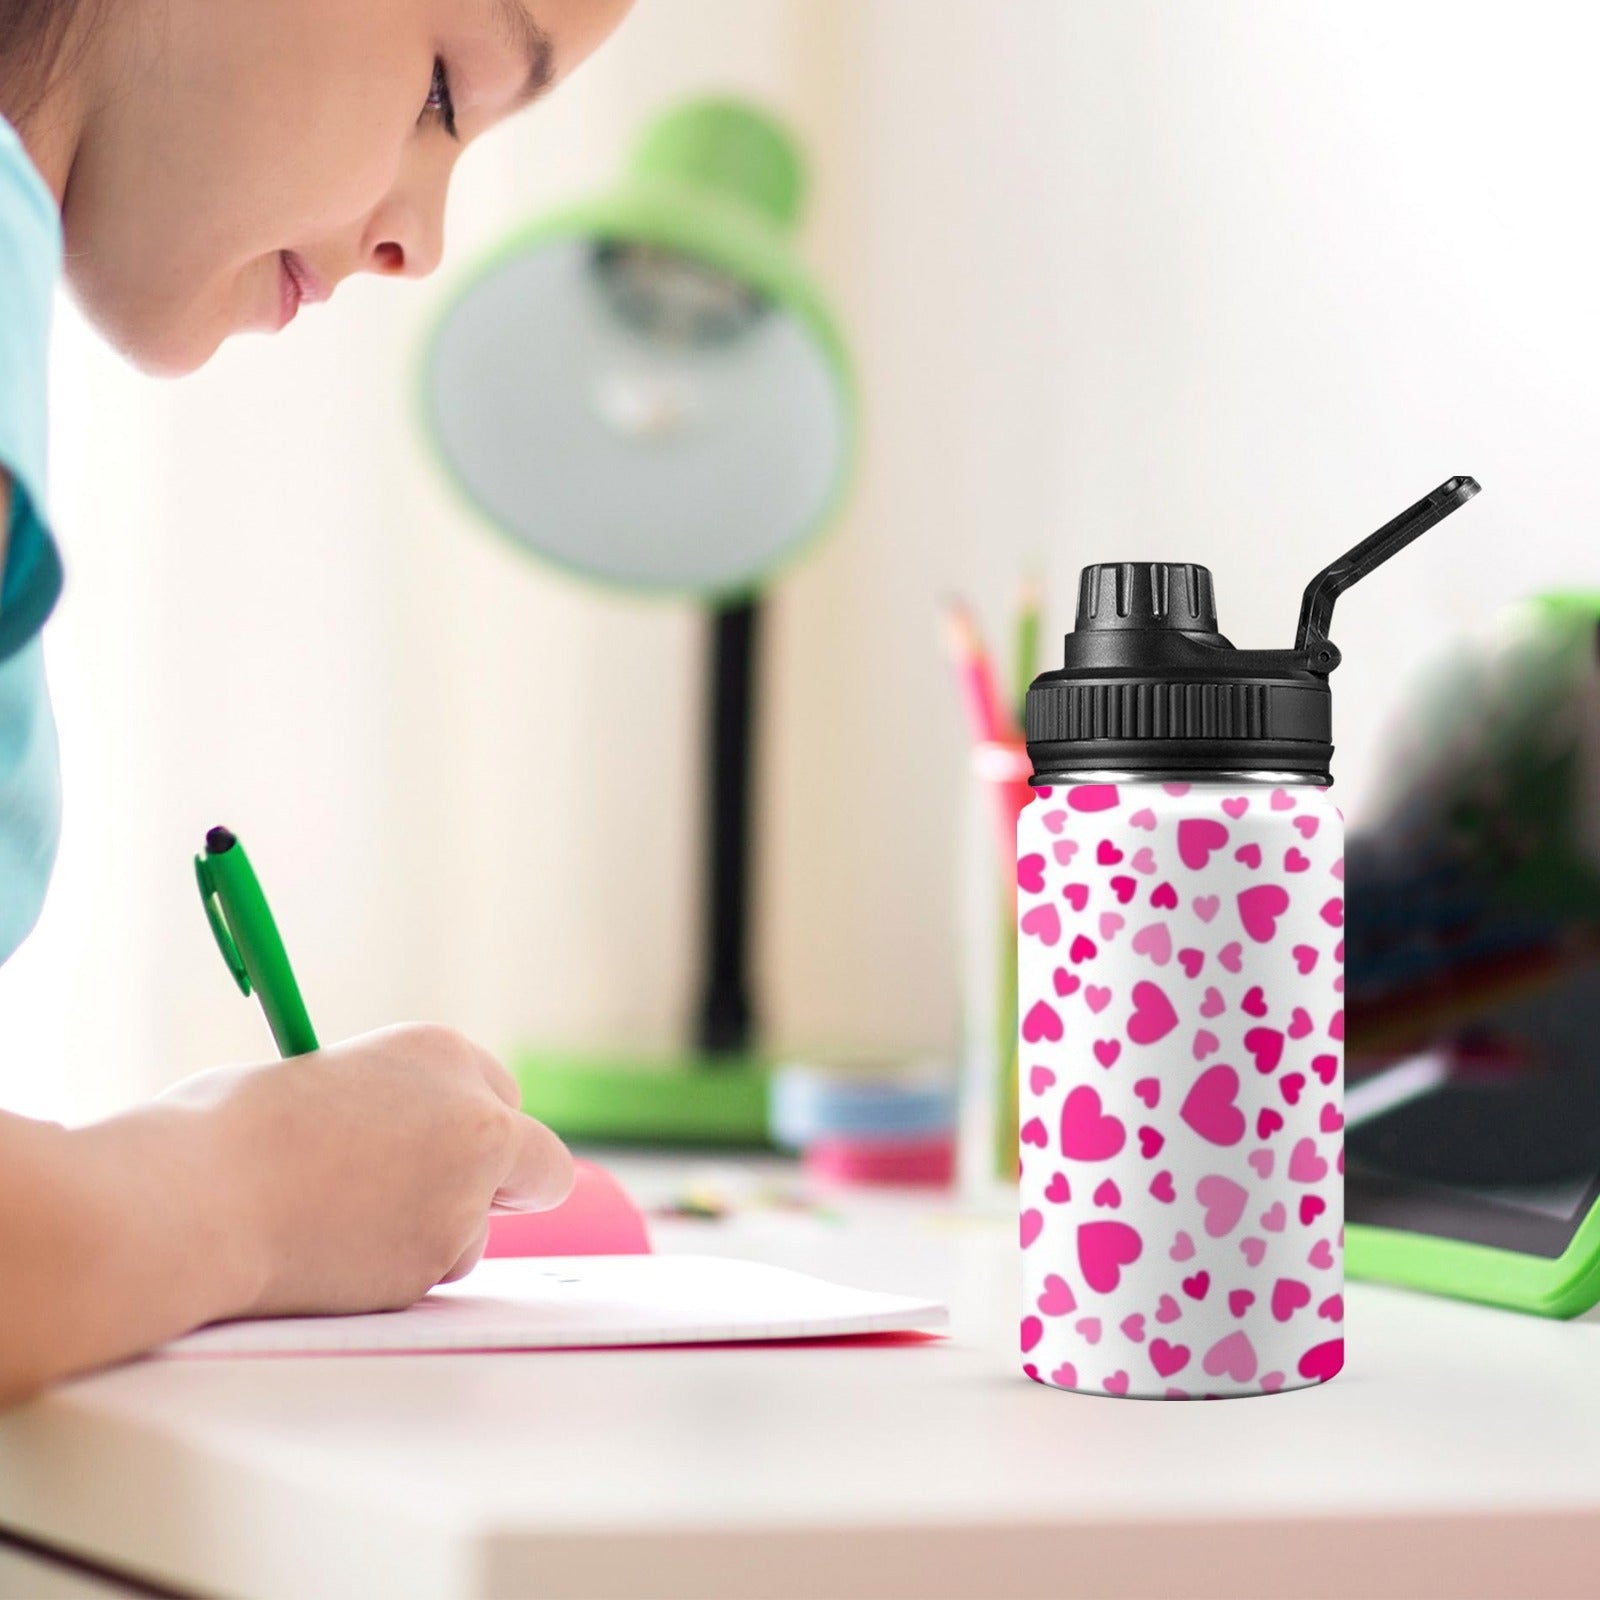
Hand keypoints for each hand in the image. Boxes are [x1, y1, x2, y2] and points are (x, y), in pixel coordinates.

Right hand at [162, 1024, 572, 1317]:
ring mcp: (465, 1193)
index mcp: (441, 1051)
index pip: (500, 1095)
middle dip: (503, 1188)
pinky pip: (428, 1277)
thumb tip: (397, 1144)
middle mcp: (475, 1116)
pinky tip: (327, 1260)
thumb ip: (387, 1111)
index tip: (445, 1151)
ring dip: (434, 1239)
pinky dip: (391, 1277)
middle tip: (444, 1205)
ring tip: (339, 1229)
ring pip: (477, 1234)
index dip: (471, 1131)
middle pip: (537, 1162)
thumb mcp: (326, 1082)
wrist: (193, 1197)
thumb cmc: (226, 1133)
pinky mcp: (437, 1261)